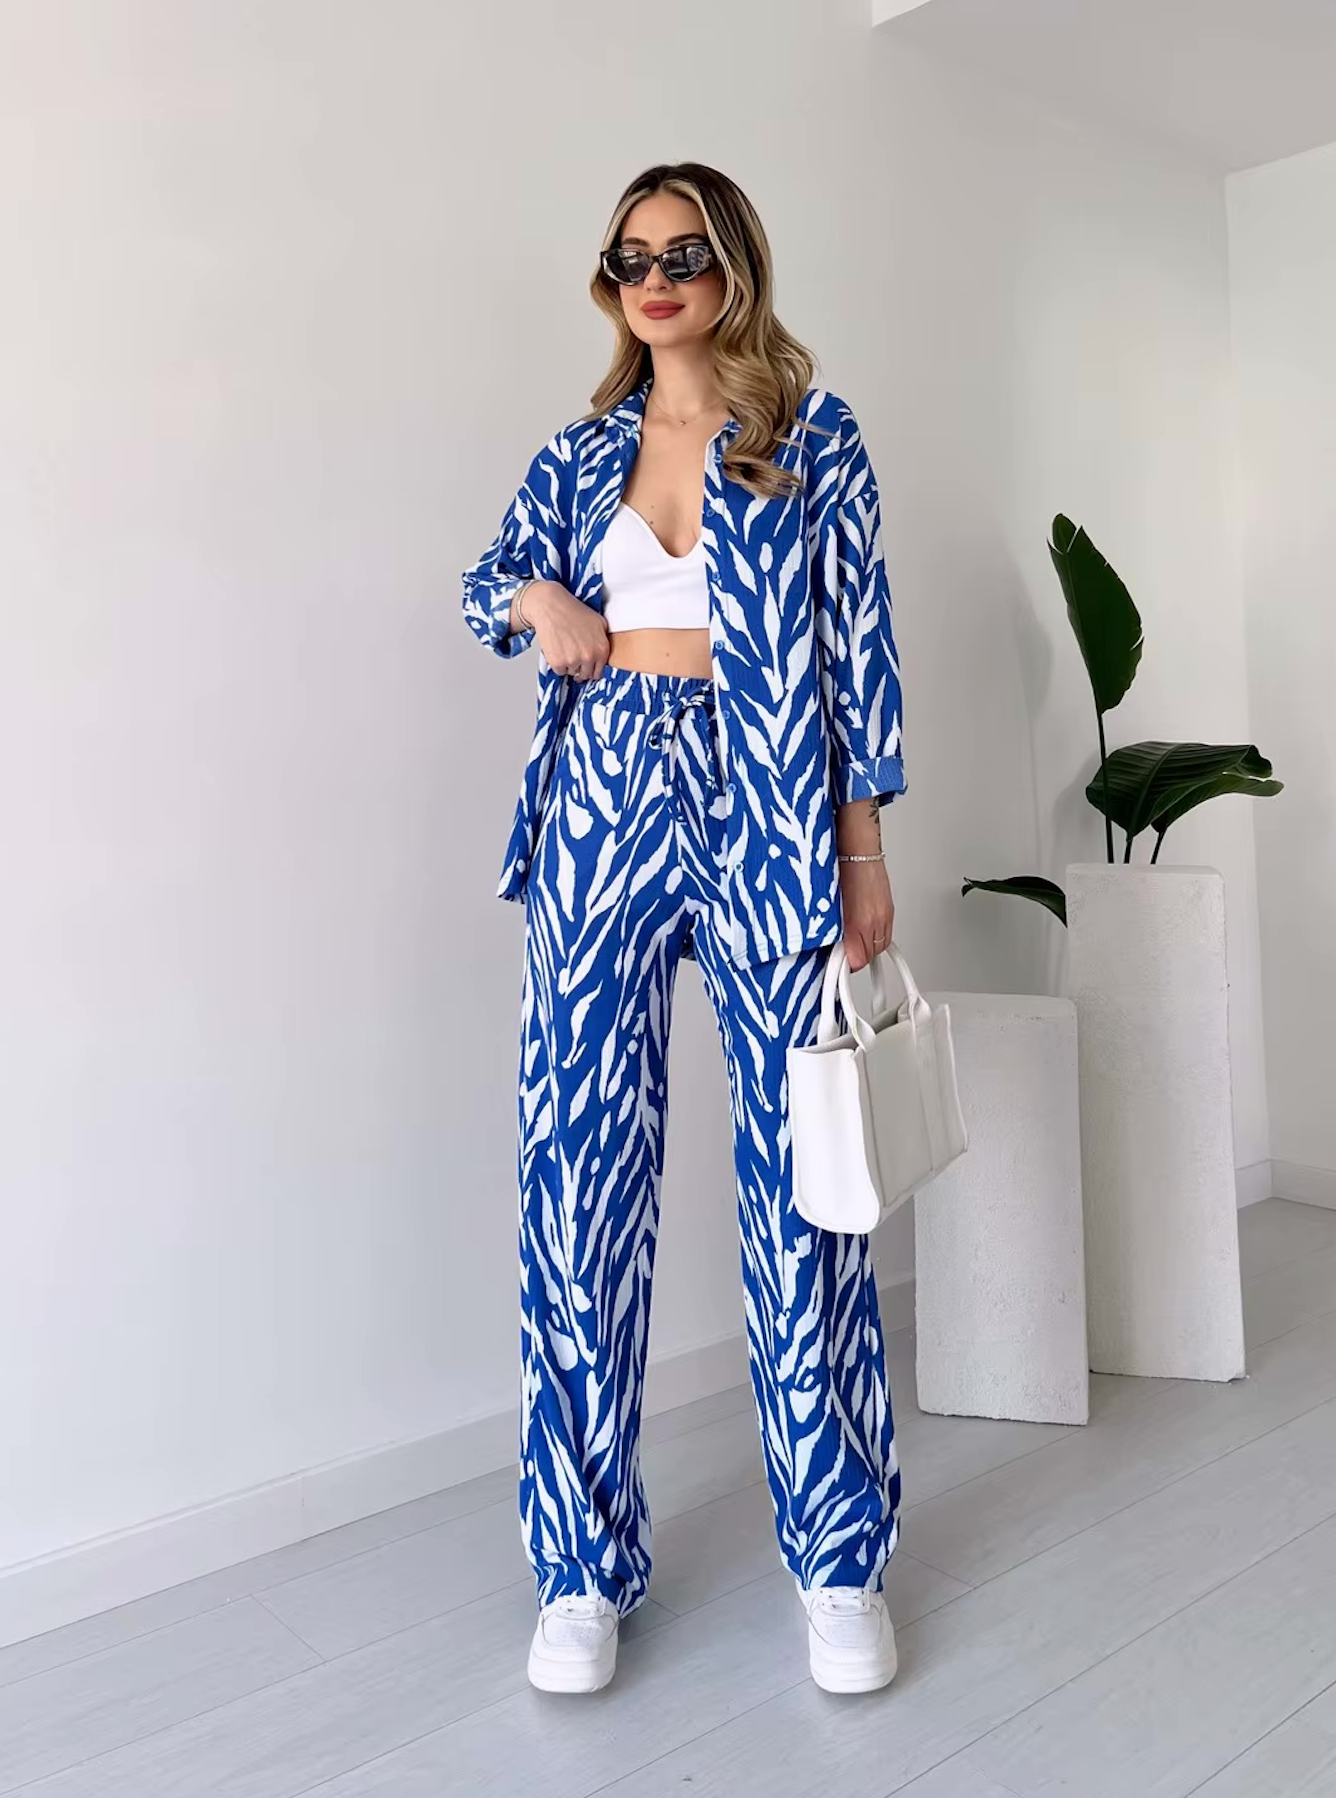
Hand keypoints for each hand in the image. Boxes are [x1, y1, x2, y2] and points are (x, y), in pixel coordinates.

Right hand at [524, 581, 610, 680]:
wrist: (550, 606)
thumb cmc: (572, 610)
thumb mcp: (598, 621)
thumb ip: (603, 639)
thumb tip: (602, 650)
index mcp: (602, 649)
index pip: (599, 672)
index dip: (592, 669)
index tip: (587, 668)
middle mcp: (589, 657)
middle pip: (585, 675)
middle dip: (580, 668)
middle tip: (573, 658)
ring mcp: (573, 661)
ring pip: (572, 672)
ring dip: (568, 665)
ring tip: (565, 648)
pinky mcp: (558, 662)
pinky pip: (559, 671)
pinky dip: (557, 663)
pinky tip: (557, 649)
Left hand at [839, 858, 894, 972]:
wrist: (856, 848)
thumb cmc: (839, 870)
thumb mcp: (827, 905)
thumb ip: (830, 930)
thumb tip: (828, 947)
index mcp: (858, 922)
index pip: (857, 961)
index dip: (844, 966)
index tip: (836, 965)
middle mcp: (876, 920)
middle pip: (869, 956)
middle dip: (855, 957)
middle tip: (842, 953)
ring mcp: (885, 914)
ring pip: (880, 946)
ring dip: (866, 947)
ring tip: (852, 941)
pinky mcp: (890, 908)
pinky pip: (885, 932)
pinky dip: (874, 935)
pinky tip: (863, 930)